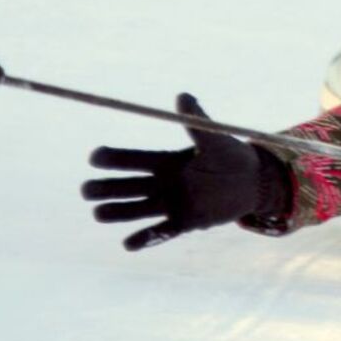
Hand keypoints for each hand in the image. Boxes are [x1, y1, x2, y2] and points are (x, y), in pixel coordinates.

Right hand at [82, 93, 289, 250]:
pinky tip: (128, 244)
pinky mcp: (185, 222)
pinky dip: (146, 238)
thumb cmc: (233, 156)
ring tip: (98, 214)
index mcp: (168, 162)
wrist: (255, 182)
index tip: (94, 156)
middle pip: (129, 187)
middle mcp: (165, 184)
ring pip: (138, 210)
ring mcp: (173, 204)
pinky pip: (162, 232)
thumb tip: (182, 96)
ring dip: (118, 213)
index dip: (114, 159)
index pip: (135, 160)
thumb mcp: (215, 139)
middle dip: (106, 188)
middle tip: (86, 189)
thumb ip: (197, 122)